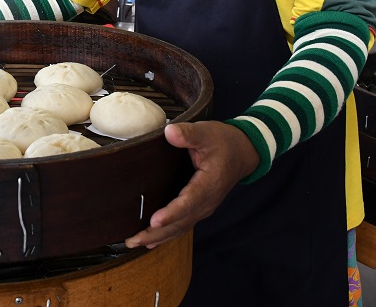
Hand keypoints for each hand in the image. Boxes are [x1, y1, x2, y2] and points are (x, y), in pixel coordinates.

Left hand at [124, 121, 259, 248]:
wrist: (242, 152)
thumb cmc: (224, 142)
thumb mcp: (208, 132)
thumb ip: (189, 133)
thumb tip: (169, 132)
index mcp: (209, 184)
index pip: (189, 202)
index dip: (171, 213)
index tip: (154, 221)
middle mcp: (207, 201)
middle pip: (181, 222)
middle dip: (156, 232)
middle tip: (132, 240)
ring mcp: (204, 207)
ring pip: (180, 227)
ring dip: (158, 237)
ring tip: (134, 242)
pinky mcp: (199, 208)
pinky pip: (183, 225)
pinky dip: (167, 234)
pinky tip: (151, 241)